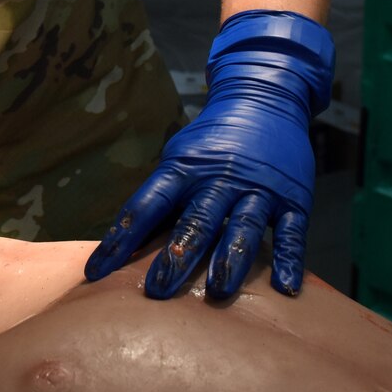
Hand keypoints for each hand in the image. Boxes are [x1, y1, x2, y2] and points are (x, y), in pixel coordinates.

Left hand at [85, 10, 334, 299]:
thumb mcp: (180, 158)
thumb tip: (123, 249)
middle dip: (178, 256)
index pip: (147, 205)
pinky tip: (286, 287)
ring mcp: (260, 189)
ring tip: (220, 291)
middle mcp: (221, 179)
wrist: (265, 100)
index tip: (97, 272)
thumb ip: (161, 200)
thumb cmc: (213, 142)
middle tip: (159, 290)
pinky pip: (293, 233)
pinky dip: (290, 259)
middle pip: (197, 220)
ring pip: (245, 226)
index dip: (121, 238)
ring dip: (231, 259)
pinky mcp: (294, 199)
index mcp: (185, 169)